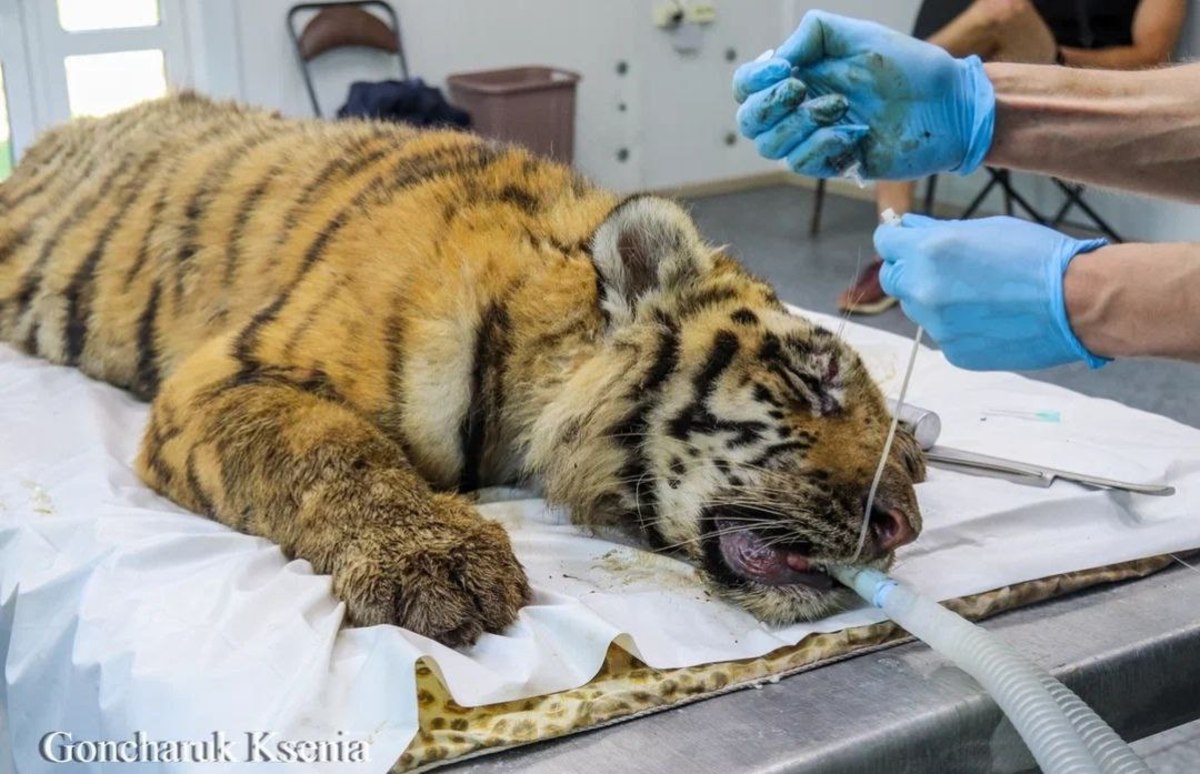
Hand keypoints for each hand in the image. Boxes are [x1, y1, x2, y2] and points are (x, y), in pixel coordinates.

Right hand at [733, 10, 995, 179]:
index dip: (754, 81)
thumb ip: (813, 36)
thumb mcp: (858, 36)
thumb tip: (778, 59)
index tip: (785, 69)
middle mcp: (801, 108)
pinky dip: (823, 145)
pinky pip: (803, 163)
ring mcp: (815, 138)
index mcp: (801, 75)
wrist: (948, 105)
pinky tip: (854, 133)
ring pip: (771, 146)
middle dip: (769, 106)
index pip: (747, 86)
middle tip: (802, 90)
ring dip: (800, 125)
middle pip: (749, 121)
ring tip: (841, 108)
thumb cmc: (909, 67)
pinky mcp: (833, 163)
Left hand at [874, 214, 1108, 370]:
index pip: (884, 241)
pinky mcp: (953, 352)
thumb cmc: (1037, 258)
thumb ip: (937, 231)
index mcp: (929, 251)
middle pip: (892, 278)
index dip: (896, 238)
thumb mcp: (985, 228)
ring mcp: (936, 326)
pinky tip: (989, 317)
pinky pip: (941, 334)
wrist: (1077, 303)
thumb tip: (908, 228)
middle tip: (944, 268)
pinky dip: (956, 325)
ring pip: (916, 308)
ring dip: (933, 299)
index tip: (906, 240)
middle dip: (908, 270)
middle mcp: (924, 290)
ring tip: (978, 294)